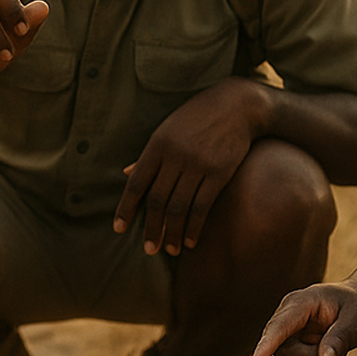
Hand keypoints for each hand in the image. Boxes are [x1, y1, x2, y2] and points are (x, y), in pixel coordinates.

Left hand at [114, 78, 262, 254]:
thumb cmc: (198, 118)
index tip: (118, 229)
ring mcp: (197, 164)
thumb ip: (148, 155)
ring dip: (172, 233)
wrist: (237, 105)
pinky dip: (194, 227)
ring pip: (179, 207)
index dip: (126, 208)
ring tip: (170, 250)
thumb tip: (126, 173)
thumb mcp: (168, 130)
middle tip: (148, 250)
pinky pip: (202, 206)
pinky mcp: (219, 173)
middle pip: (157, 200)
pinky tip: (191, 241)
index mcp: (157, 145)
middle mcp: (175, 156)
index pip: (136, 183)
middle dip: (151, 228)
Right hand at [250, 282, 356, 355]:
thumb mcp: (356, 318)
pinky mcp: (288, 352)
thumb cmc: (355, 307)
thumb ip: (340, 338)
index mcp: (299, 303)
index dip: (267, 345)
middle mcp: (284, 320)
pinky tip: (325, 352)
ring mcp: (284, 338)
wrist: (355, 305)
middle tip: (339, 343)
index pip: (279, 326)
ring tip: (332, 346)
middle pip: (287, 355)